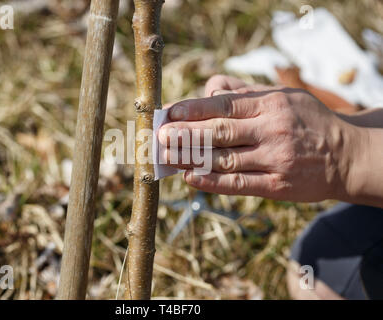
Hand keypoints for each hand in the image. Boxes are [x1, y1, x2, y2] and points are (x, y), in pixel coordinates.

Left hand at [158, 75, 365, 201]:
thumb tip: (209, 87)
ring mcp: (274, 159)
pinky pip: (238, 183)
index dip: (194, 109)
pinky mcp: (276, 185)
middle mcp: (271, 130)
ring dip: (191, 159)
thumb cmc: (307, 120)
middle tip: (160, 136)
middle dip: (186, 134)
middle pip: (219, 132)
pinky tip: (190, 178)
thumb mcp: (283, 95)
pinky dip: (212, 182)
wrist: (345, 155)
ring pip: (224, 159)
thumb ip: (244, 91)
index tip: (169, 112)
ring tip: (166, 157)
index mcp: (270, 104)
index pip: (224, 106)